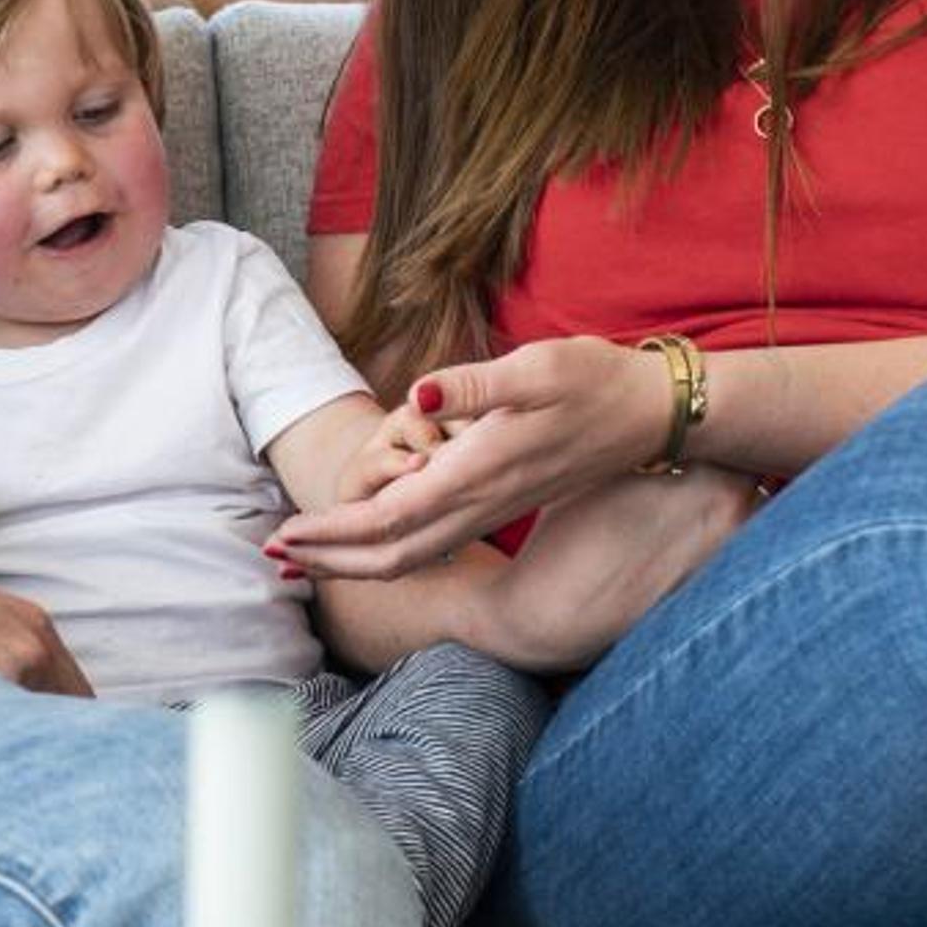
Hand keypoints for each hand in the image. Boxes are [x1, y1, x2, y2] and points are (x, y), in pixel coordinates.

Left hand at [274, 336, 672, 578]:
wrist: (653, 415)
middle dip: (329, 559)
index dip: (333, 533)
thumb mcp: (539, 366)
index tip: (285, 536)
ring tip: (307, 554)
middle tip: (274, 557)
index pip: (390, 518)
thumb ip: (478, 383)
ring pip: (412, 555)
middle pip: (391, 553)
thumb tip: (420, 391)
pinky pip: (434, 542)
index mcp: (479, 471)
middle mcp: (481, 501)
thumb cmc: (595, 382)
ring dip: (354, 560)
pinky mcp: (501, 503)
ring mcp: (492, 508)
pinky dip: (390, 548)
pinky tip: (371, 536)